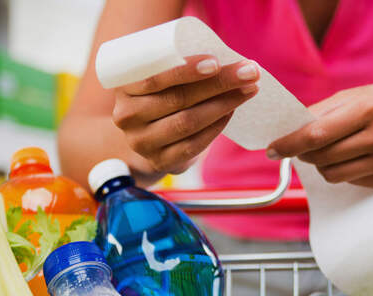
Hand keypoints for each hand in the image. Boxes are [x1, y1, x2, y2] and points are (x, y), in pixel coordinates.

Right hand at [113, 55, 259, 173]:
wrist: (146, 138)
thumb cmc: (160, 96)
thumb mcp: (159, 79)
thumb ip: (177, 67)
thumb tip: (225, 57)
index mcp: (123, 88)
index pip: (154, 79)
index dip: (186, 71)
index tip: (217, 61)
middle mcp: (127, 117)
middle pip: (178, 99)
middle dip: (218, 84)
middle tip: (249, 72)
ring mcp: (142, 143)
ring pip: (188, 122)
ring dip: (224, 104)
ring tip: (248, 89)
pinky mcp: (160, 161)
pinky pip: (194, 144)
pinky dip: (216, 127)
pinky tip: (231, 112)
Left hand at [266, 83, 372, 187]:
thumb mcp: (357, 96)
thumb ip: (322, 112)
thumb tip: (287, 130)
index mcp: (370, 108)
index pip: (317, 134)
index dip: (289, 144)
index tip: (271, 149)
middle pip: (322, 157)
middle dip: (304, 153)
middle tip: (302, 147)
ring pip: (333, 174)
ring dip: (323, 165)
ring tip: (333, 150)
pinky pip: (352, 182)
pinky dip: (346, 171)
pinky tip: (359, 157)